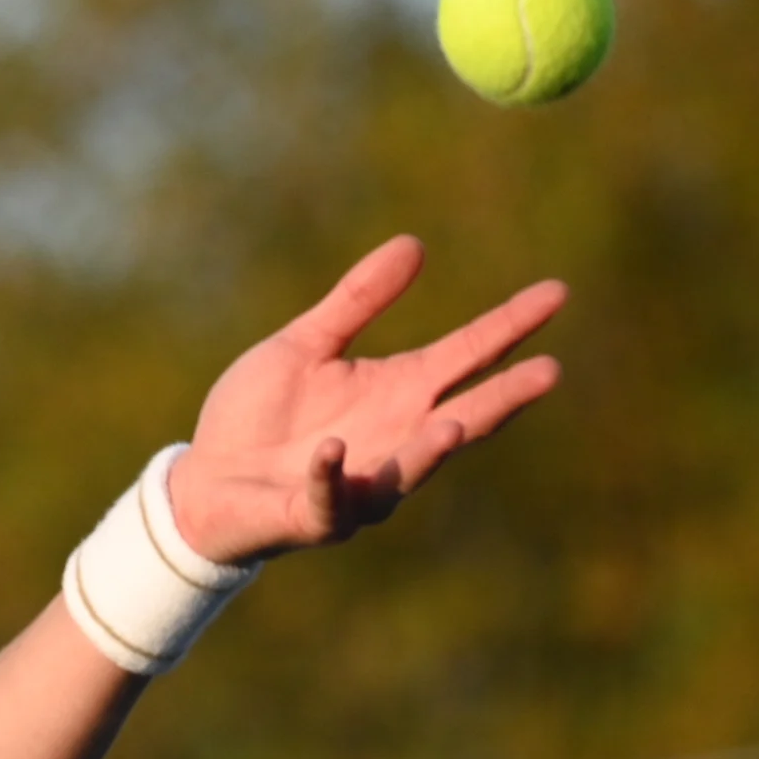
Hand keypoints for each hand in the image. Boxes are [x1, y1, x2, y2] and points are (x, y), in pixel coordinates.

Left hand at [168, 237, 563, 564]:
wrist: (203, 483)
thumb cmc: (257, 416)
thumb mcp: (305, 345)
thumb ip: (356, 301)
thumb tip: (415, 244)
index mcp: (398, 391)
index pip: (467, 354)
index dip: (509, 325)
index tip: (555, 293)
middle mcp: (395, 439)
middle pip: (465, 415)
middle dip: (504, 397)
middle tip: (550, 370)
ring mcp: (362, 483)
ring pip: (409, 470)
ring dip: (432, 449)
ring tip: (458, 420)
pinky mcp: (315, 515)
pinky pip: (330, 498)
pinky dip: (333, 475)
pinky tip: (335, 448)